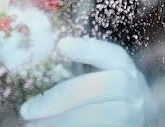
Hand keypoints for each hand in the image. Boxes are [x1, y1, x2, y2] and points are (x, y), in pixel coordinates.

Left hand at [20, 36, 153, 126]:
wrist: (121, 124)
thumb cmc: (101, 102)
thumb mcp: (95, 82)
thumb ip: (76, 71)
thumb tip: (44, 56)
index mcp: (127, 72)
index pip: (114, 55)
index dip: (89, 49)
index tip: (62, 45)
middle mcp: (137, 93)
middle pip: (102, 87)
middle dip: (62, 97)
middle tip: (28, 110)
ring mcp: (135, 117)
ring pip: (101, 116)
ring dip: (64, 120)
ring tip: (35, 124)